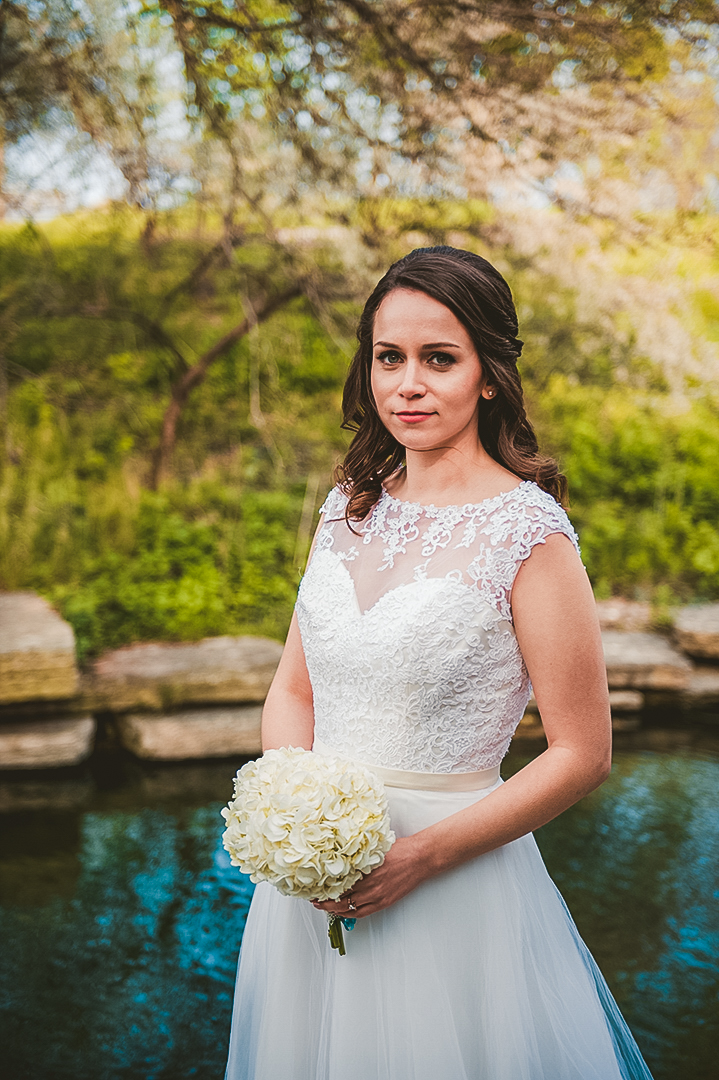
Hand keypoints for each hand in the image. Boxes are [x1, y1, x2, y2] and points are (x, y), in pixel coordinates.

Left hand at [311, 835, 428, 918]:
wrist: (420, 858)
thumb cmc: (400, 850)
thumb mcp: (375, 849)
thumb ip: (359, 856)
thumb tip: (342, 857)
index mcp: (366, 870)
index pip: (338, 882)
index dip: (324, 886)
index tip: (314, 885)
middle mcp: (370, 885)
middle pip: (340, 898)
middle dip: (325, 901)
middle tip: (315, 899)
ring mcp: (377, 896)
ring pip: (349, 908)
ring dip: (334, 909)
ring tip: (324, 907)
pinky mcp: (384, 902)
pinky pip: (362, 913)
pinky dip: (350, 914)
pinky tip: (343, 912)